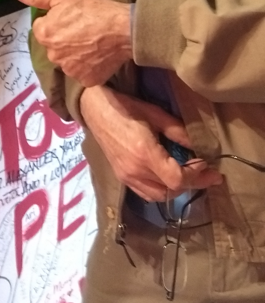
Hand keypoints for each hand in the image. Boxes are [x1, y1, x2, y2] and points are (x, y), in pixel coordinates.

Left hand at [10, 0, 130, 85]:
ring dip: (75, 53)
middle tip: (84, 29)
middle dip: (64, 38)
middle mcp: (52, 55)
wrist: (124, 29)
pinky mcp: (86, 81)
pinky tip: (98, 54)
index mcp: (44, 34)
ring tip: (92, 41)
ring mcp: (69, 70)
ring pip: (67, 60)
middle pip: (54, 45)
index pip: (43, 27)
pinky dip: (88, 66)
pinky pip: (82, 72)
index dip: (57, 20)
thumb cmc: (93, 9)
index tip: (73, 17)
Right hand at [79, 85, 223, 200]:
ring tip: (188, 175)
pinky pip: (146, 194)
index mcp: (145, 153)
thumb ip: (178, 131)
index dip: (197, 176)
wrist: (94, 109)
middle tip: (206, 172)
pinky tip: (167, 178)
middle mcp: (135, 170)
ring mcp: (127, 176)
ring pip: (159, 196)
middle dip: (192, 183)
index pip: (177, 179)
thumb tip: (200, 145)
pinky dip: (161, 190)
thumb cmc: (125, 106)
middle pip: (171, 190)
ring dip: (177, 189)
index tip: (208, 166)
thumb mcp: (155, 114)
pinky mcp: (121, 177)